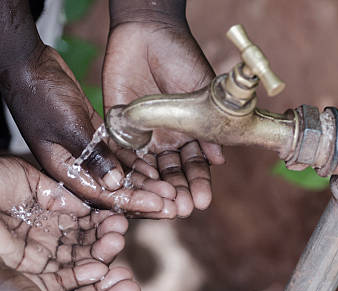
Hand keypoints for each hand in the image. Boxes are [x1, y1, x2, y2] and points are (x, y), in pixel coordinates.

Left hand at [0, 156, 130, 268]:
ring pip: (76, 260)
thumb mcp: (29, 179)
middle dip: (105, 238)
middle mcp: (45, 236)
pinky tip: (100, 265)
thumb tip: (89, 203)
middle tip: (121, 230)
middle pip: (83, 242)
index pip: (82, 220)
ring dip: (98, 254)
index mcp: (46, 211)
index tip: (120, 213)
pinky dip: (81, 272)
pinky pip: (59, 275)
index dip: (101, 219)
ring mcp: (36, 255)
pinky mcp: (26, 272)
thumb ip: (60, 192)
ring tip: (116, 243)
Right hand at [2, 46, 176, 217]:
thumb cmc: (40, 94)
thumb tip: (116, 184)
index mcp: (63, 171)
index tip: (160, 205)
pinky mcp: (91, 135)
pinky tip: (157, 168)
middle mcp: (74, 166)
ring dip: (143, 182)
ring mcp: (83, 151)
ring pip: (117, 174)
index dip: (132, 202)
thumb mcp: (68, 126)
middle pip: (112, 190)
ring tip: (171, 190)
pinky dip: (135, 162)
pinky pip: (117, 155)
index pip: (101, 195)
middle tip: (173, 204)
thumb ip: (92, 155)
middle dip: (143, 198)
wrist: (27, 64)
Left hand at [103, 20, 225, 216]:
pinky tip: (132, 184)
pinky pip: (120, 153)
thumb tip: (220, 159)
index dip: (197, 183)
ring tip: (159, 205)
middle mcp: (164, 139)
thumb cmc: (181, 59)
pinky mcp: (117, 126)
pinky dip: (125, 169)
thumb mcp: (201, 93)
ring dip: (153, 188)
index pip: (193, 165)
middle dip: (176, 192)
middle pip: (169, 173)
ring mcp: (141, 135)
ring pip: (146, 169)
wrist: (149, 33)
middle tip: (181, 210)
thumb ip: (207, 127)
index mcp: (188, 133)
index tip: (202, 201)